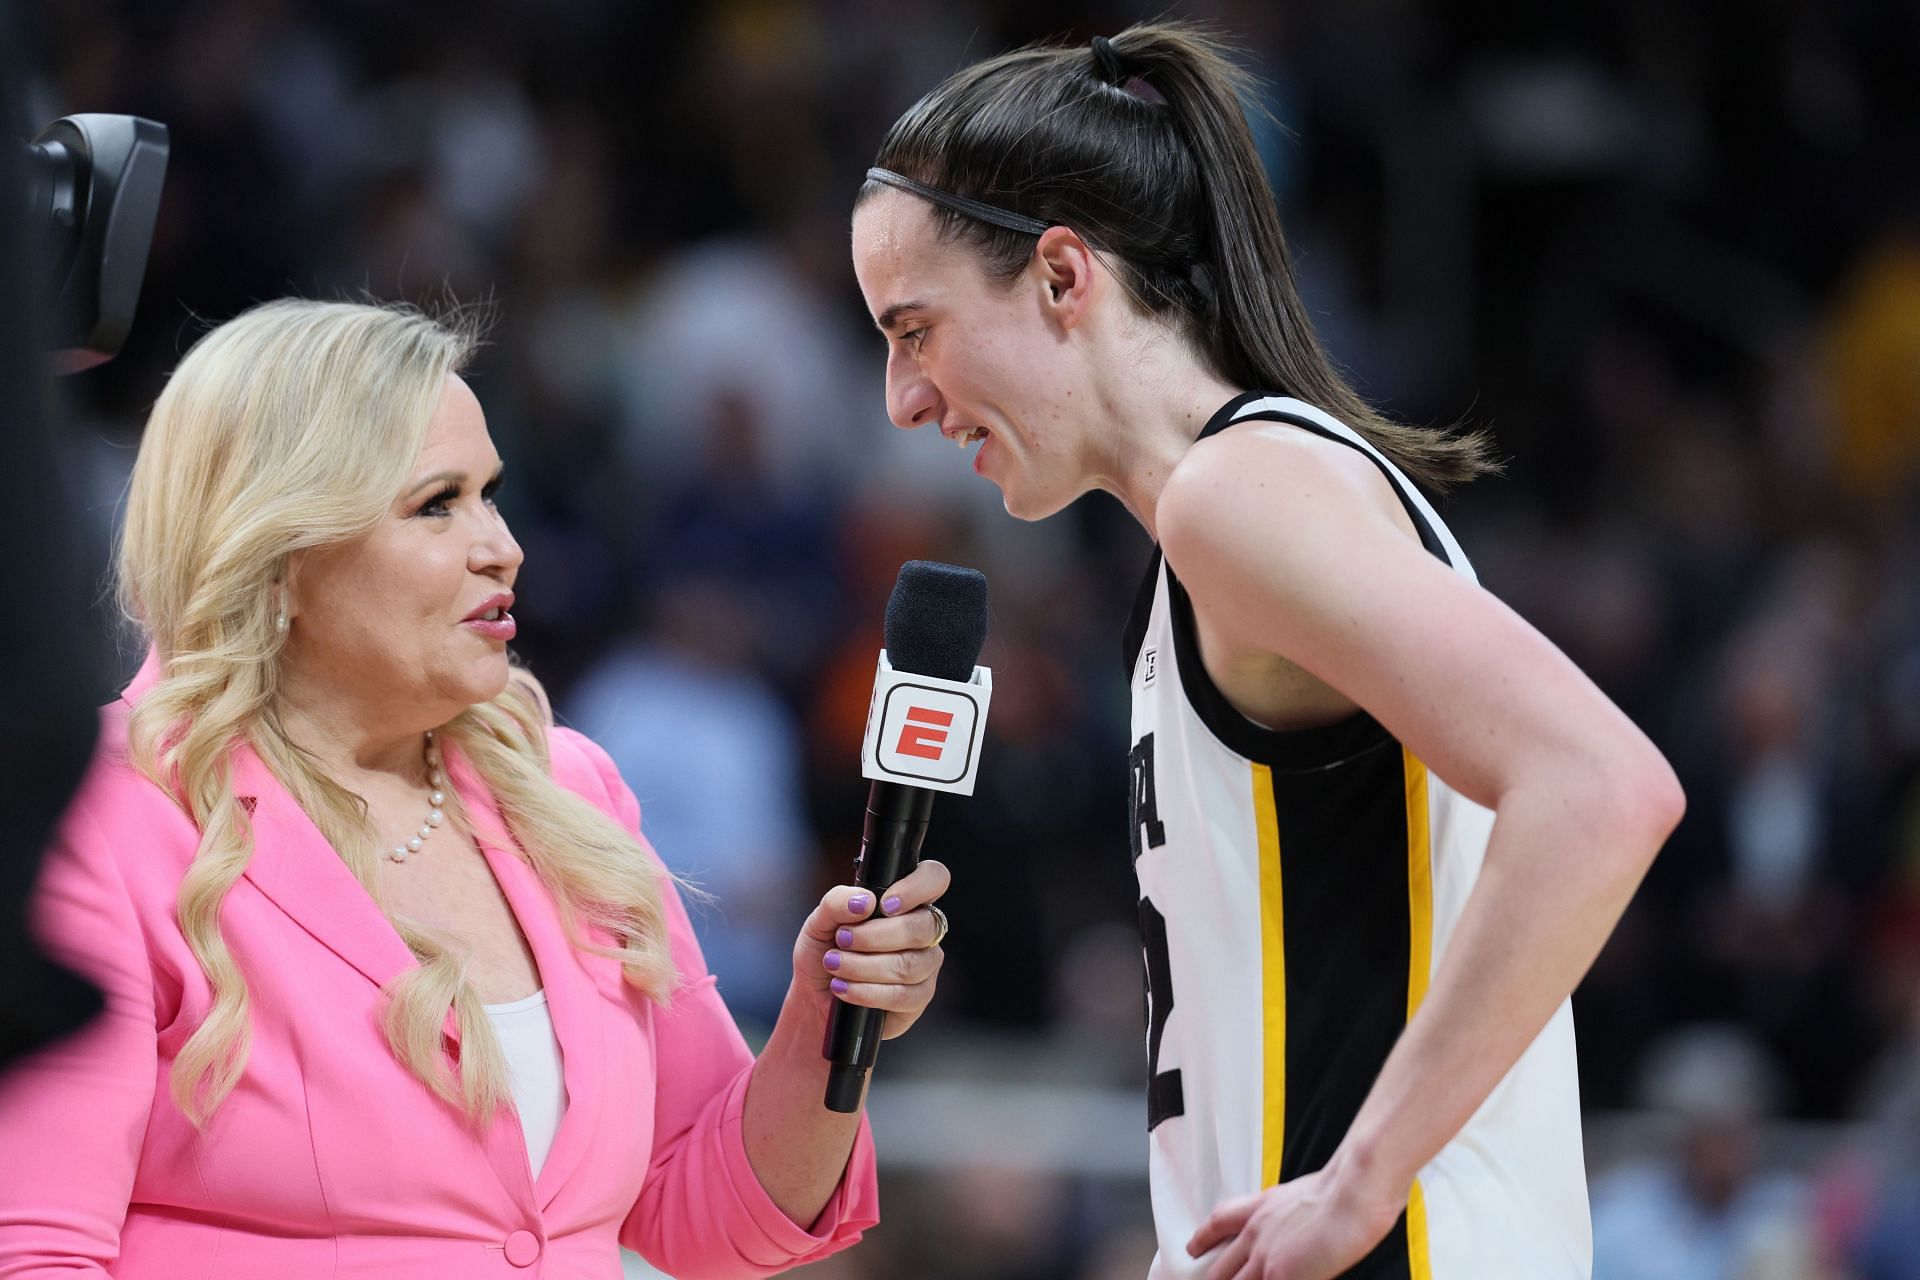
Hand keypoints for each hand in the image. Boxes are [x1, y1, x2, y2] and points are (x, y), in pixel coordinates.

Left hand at [792, 859, 949, 1038]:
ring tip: (835, 964)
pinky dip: (867, 992)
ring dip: (864, 966)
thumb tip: (864, 900)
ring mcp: (925, 966)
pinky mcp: (918, 999)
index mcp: (905, 902)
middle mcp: (922, 931)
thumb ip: (837, 902)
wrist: (814, 996)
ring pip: (910, 964)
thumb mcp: (819, 922)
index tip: (884, 905)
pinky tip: (844, 988)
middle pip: (922, 927)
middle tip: (842, 939)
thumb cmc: (824, 952)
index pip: (934, 878)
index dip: (917, 888)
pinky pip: (902, 996)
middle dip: (875, 936)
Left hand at [1185, 1164, 1404, 1279]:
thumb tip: (1292, 1228)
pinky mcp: (1280, 1277)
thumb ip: (1285, 1215)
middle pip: (1219, 1270)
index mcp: (1260, 1209)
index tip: (1193, 1250)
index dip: (1201, 1239)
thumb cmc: (1341, 1190)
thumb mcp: (1299, 1195)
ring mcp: (1265, 1260)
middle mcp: (1255, 1235)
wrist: (1352, 1192)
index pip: (1218, 1223)